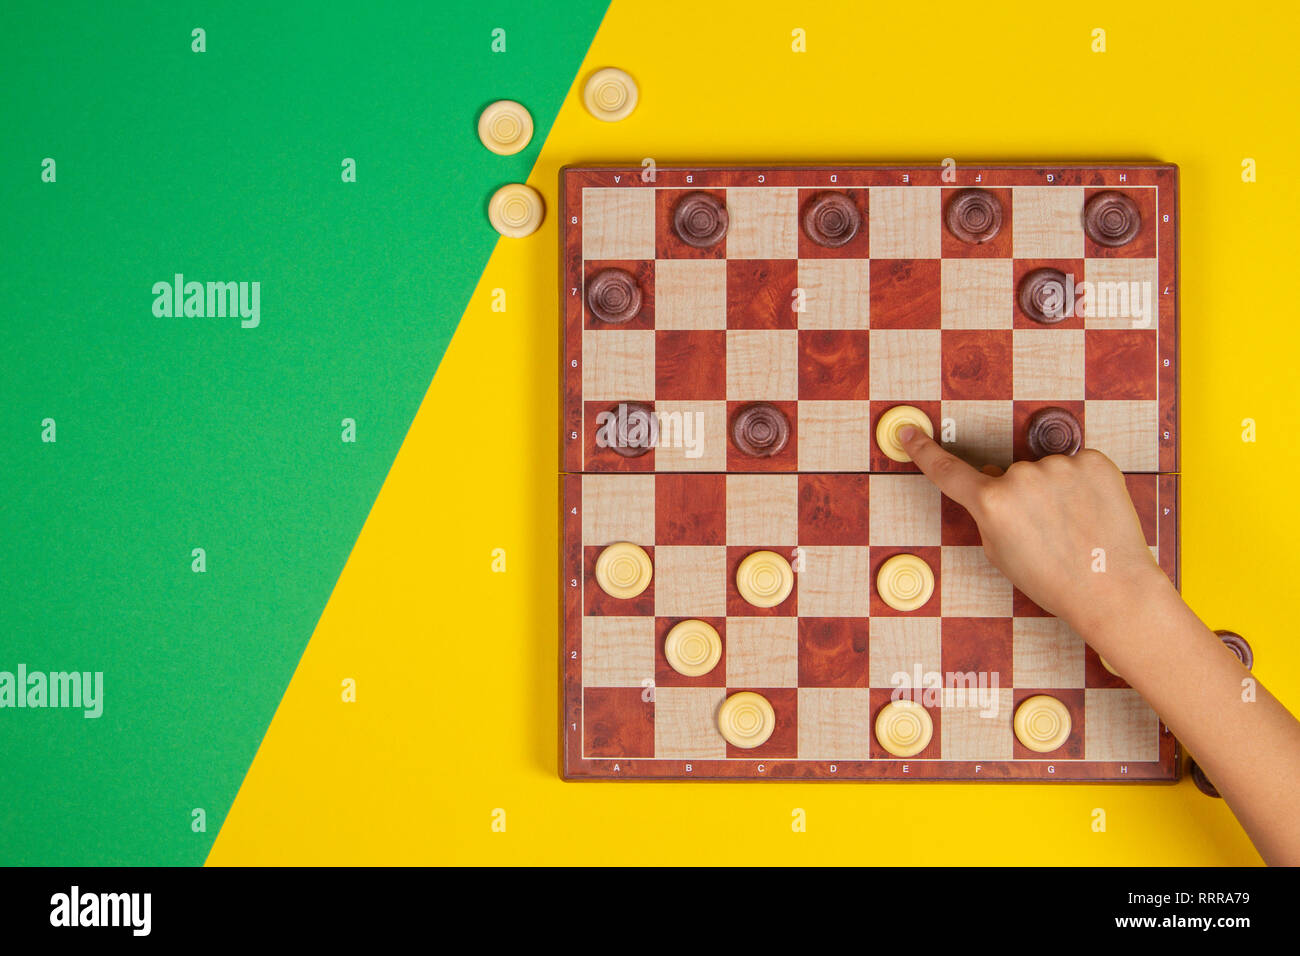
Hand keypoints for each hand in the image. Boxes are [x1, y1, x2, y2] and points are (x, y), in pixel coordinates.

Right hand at [897, 427, 1172, 640]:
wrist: (1112, 589)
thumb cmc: (1055, 580)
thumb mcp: (1000, 553)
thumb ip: (987, 514)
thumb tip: (992, 481)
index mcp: (992, 503)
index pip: (947, 470)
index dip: (924, 451)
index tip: (910, 432)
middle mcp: (1021, 477)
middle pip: (1010, 475)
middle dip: (1020, 496)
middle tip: (1044, 531)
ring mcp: (1060, 465)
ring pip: (1045, 470)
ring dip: (1054, 489)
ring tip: (1074, 526)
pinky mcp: (1093, 461)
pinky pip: (1077, 465)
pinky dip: (1082, 484)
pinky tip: (1091, 512)